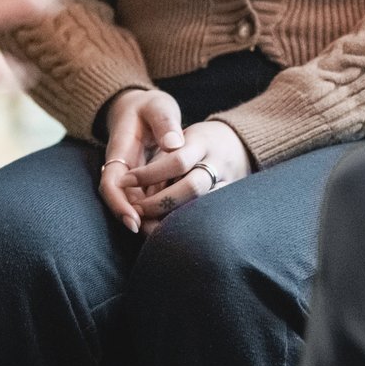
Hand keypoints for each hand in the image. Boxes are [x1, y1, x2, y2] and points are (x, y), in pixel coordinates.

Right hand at [97, 87, 184, 232]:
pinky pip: (144, 199)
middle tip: (155, 236)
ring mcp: (130, 175)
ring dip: (146, 219)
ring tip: (164, 235)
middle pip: (120, 200)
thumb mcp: (158, 107)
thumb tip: (174, 144)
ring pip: (133, 203)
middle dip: (134, 219)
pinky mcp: (142, 180)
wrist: (140, 107)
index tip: (134, 220)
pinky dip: (155, 211)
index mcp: (120, 150)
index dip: (119, 204)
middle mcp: (121, 167)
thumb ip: (165, 122)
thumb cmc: (150, 107)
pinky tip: (171, 221)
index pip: (111, 183)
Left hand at [127, 118, 251, 232]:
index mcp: (201, 142)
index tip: (124, 181)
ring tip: (150, 224)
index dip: (148, 174)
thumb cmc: (198, 142)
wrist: (239, 143)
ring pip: (203, 206)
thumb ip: (162, 160)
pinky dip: (189, 221)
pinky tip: (170, 228)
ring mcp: (229, 182)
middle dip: (159, 203)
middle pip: (190, 188)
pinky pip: (210, 214)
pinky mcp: (233, 198)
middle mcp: (217, 163)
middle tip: (137, 209)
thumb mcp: (180, 137)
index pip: (176, 161)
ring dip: (174, 218)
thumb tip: (133, 188)